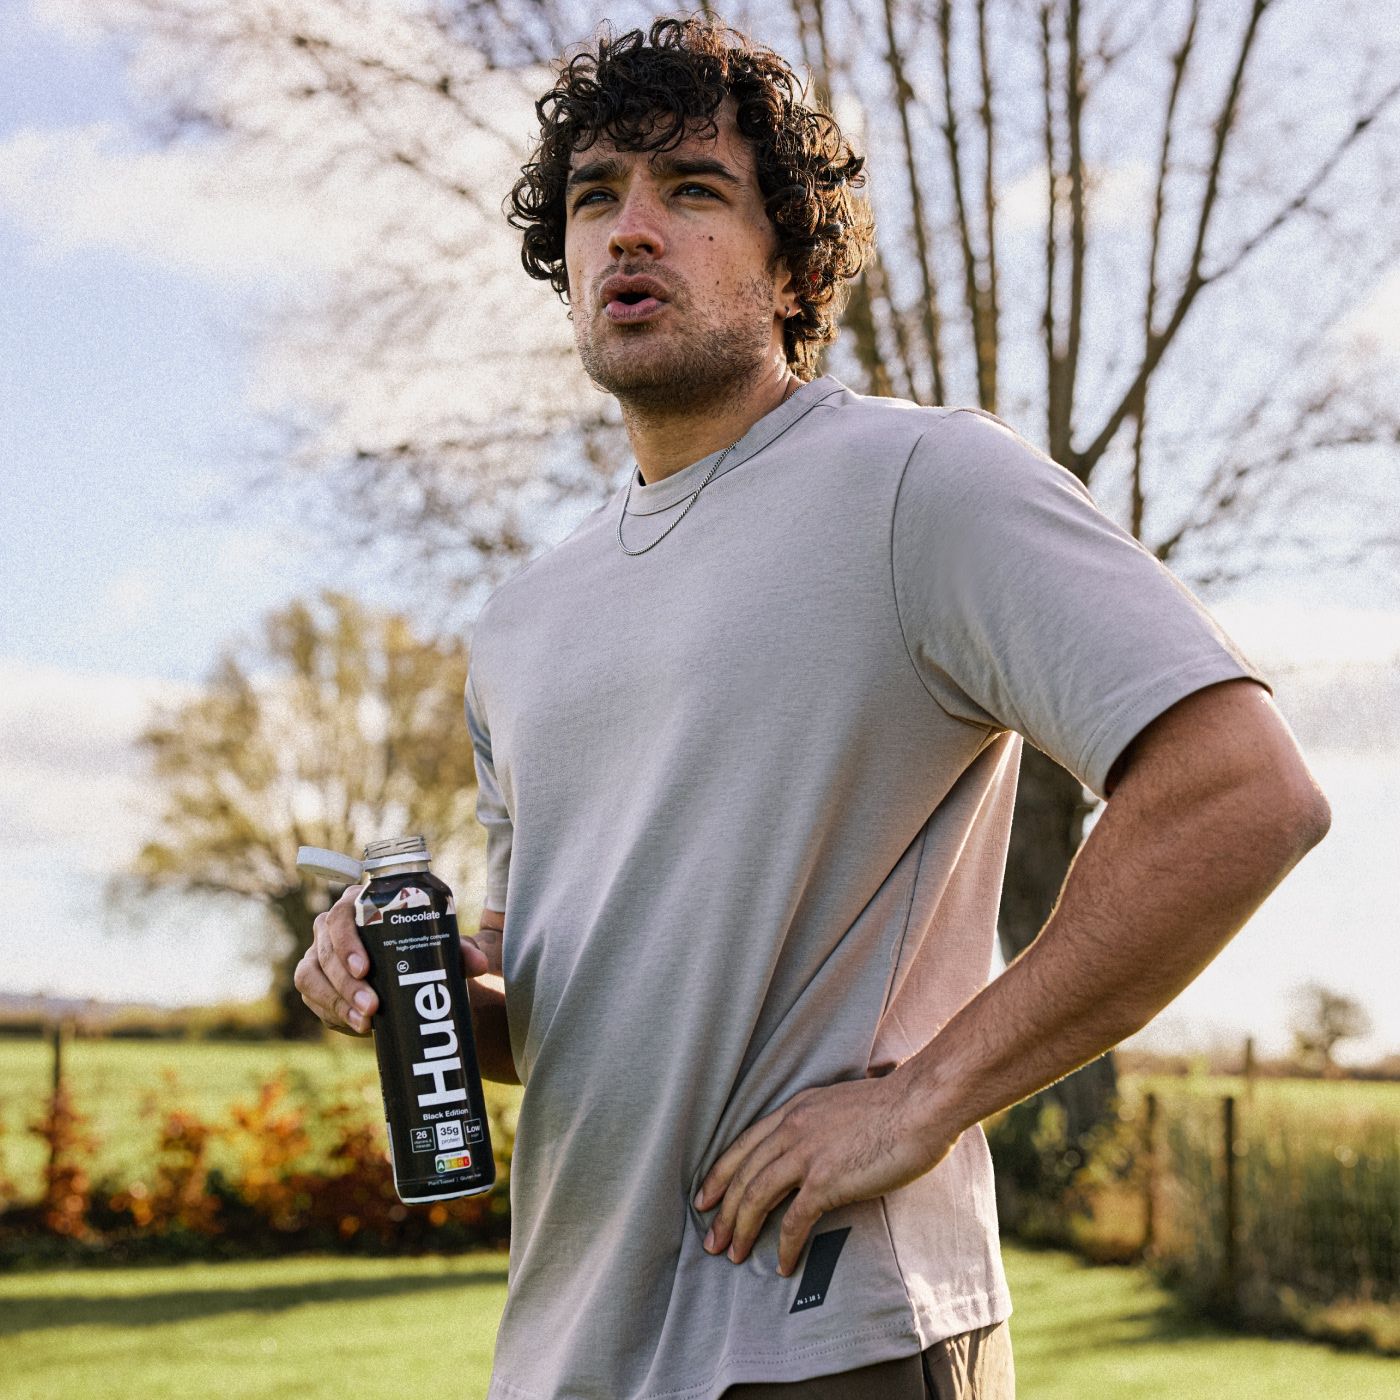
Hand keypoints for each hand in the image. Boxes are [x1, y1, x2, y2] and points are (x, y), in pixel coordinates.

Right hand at [293, 888, 497, 1035]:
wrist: (413, 968)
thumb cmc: (425, 946)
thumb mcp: (442, 946)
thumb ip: (460, 951)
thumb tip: (479, 965)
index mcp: (360, 904)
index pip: (341, 916)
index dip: (347, 943)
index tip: (365, 969)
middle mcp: (332, 925)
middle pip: (326, 951)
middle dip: (346, 984)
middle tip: (373, 1008)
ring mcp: (319, 952)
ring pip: (311, 976)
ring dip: (336, 1002)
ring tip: (365, 1023)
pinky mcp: (315, 980)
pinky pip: (312, 996)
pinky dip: (332, 1012)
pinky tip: (355, 1025)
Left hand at [692, 1067, 956, 1277]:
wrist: (920, 1105)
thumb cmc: (894, 1106)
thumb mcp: (841, 1104)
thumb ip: (820, 1123)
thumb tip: (816, 1146)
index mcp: (795, 1109)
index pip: (744, 1144)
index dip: (720, 1174)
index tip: (705, 1197)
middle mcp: (792, 1128)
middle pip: (743, 1174)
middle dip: (722, 1210)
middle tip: (711, 1240)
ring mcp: (807, 1154)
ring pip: (757, 1196)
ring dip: (741, 1230)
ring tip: (733, 1255)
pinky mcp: (826, 1180)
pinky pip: (794, 1221)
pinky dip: (784, 1246)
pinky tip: (783, 1264)